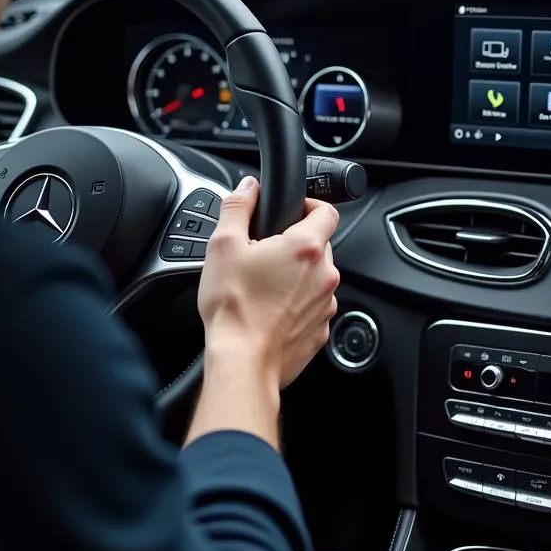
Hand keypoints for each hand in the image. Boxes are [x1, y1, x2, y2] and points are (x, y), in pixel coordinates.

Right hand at [197, 176, 340, 388]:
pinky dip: (297, 305)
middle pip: (320, 245)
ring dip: (297, 277)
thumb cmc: (233, 308)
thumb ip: (238, 207)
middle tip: (266, 253)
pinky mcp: (320, 330)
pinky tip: (270, 311)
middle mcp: (325, 274)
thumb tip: (248, 187)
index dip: (310, 205)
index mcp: (306, 247)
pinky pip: (313, 307)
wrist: (242, 362)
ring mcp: (325, 304)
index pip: (327, 211)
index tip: (294, 211)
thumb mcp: (223, 246)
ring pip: (317, 278)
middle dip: (296, 245)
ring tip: (264, 286)